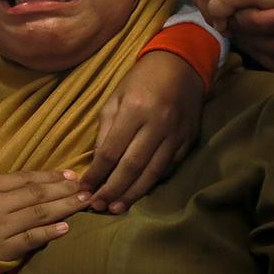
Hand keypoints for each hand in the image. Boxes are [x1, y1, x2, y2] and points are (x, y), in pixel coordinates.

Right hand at [0, 170, 88, 273]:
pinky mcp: (1, 250)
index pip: (23, 178)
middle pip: (35, 194)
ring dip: (65, 208)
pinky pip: (32, 238)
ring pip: (38, 214)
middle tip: (85, 187)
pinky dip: (50, 232)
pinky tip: (66, 227)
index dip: (49, 176)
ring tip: (83, 203)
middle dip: (64, 190)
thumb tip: (30, 186)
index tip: (70, 175)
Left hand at [80, 51, 201, 212]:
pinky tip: (138, 192)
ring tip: (115, 208)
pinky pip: (168, 168)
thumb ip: (106, 130)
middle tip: (97, 207)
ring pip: (153, 173)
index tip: (84, 188)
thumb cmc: (140, 80)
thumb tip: (98, 164)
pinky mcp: (189, 142)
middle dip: (113, 190)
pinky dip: (152, 183)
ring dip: (133, 194)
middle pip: (132, 167)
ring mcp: (176, 135)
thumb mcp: (115, 98)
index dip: (97, 173)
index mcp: (135, 110)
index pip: (112, 151)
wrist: (180, 66)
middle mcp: (158, 125)